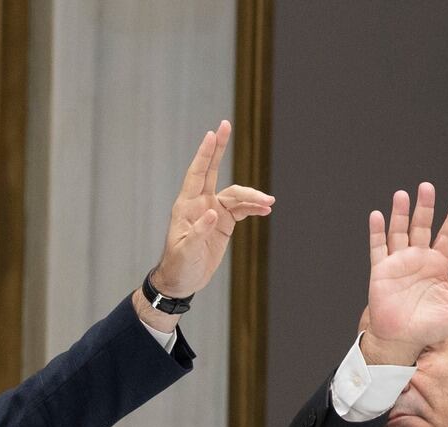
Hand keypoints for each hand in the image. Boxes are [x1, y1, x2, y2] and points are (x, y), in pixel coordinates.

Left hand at [140, 120, 272, 313]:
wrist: (182, 281)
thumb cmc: (178, 266)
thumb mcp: (186, 251)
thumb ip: (199, 231)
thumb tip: (213, 213)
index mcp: (186, 206)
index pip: (197, 174)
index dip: (205, 154)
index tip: (211, 134)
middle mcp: (200, 203)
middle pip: (212, 170)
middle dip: (219, 148)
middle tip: (225, 124)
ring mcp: (213, 211)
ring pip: (236, 195)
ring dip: (252, 196)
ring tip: (269, 202)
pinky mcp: (224, 222)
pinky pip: (242, 209)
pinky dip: (254, 208)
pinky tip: (266, 209)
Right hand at [360, 184, 447, 366]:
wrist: (401, 341)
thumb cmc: (429, 330)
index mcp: (438, 266)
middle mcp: (419, 259)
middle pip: (422, 226)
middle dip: (425, 207)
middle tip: (427, 187)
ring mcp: (399, 263)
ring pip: (400, 232)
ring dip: (400, 213)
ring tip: (402, 195)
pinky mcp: (381, 271)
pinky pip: (378, 248)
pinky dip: (377, 232)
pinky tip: (377, 215)